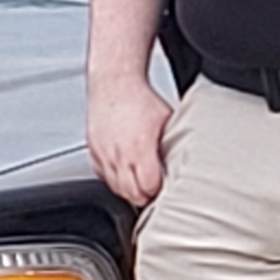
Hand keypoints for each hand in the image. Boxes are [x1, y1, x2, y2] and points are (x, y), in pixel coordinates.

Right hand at [88, 74, 172, 209]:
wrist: (114, 82)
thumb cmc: (140, 97)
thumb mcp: (167, 122)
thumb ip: (172, 145)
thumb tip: (185, 160)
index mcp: (139, 148)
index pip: (148, 187)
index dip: (158, 192)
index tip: (164, 190)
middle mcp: (119, 154)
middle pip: (130, 194)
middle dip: (144, 197)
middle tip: (154, 194)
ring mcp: (104, 153)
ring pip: (115, 188)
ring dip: (129, 190)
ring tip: (140, 185)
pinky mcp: (94, 150)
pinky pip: (103, 176)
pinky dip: (114, 178)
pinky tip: (124, 173)